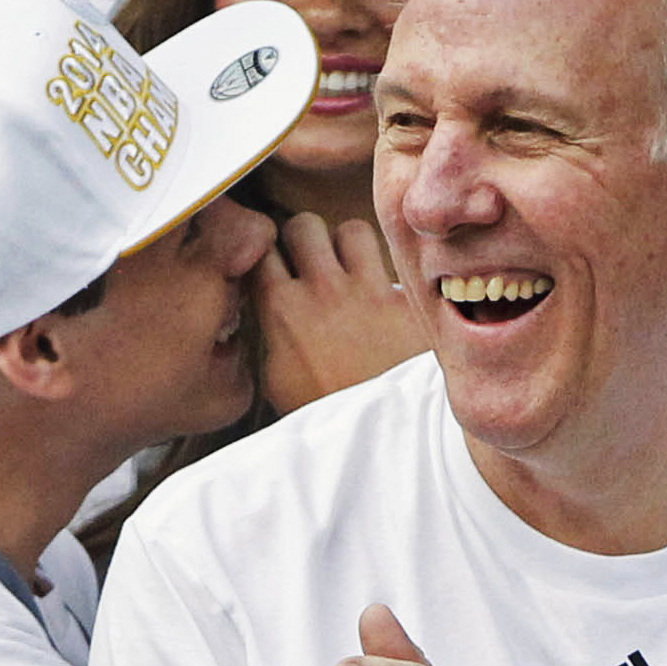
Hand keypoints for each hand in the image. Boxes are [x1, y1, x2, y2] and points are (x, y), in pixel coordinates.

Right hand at [255, 216, 418, 410]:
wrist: (385, 440)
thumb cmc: (326, 415)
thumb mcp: (277, 381)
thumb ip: (269, 336)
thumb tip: (261, 309)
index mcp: (281, 310)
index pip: (259, 248)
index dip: (266, 251)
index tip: (274, 263)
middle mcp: (322, 290)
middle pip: (303, 225)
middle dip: (306, 239)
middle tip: (314, 262)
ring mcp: (367, 291)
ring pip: (352, 230)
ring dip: (351, 247)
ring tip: (354, 272)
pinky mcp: (407, 300)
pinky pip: (397, 260)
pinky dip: (392, 271)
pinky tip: (390, 294)